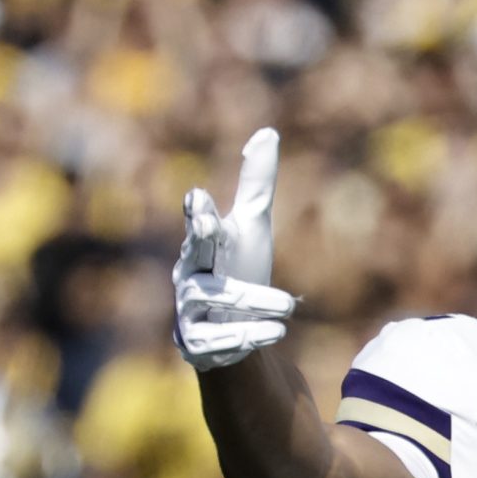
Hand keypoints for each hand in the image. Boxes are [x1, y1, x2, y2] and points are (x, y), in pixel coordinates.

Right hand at [173, 128, 296, 371]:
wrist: (230, 330)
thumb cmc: (236, 269)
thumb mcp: (251, 228)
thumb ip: (255, 185)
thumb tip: (268, 132)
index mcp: (202, 244)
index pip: (198, 223)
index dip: (198, 211)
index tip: (199, 197)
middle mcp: (189, 274)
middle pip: (193, 255)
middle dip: (199, 239)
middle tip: (208, 224)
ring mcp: (188, 311)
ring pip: (213, 298)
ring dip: (252, 301)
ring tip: (288, 306)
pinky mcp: (195, 344)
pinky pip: (217, 339)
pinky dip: (247, 335)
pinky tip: (275, 332)